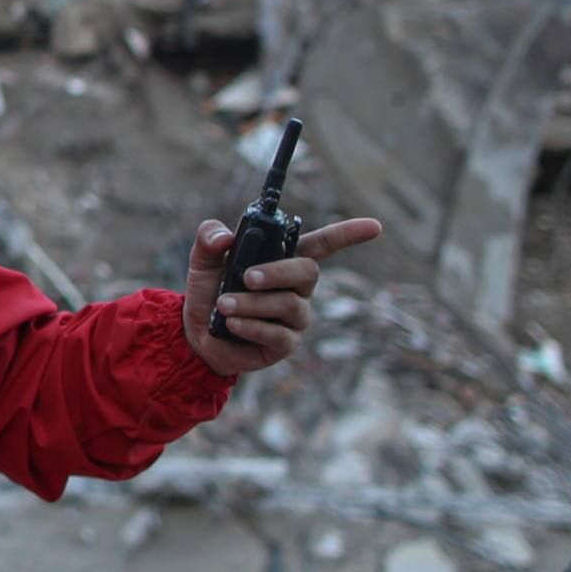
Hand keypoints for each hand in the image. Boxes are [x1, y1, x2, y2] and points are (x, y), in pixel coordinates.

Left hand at [180, 217, 382, 379]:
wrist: (196, 334)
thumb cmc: (209, 291)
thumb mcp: (203, 260)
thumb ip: (209, 239)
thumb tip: (225, 237)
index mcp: (284, 261)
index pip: (324, 244)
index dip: (349, 235)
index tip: (374, 226)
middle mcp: (297, 288)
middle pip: (308, 272)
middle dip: (278, 272)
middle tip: (247, 277)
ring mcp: (295, 318)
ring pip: (289, 305)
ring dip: (253, 303)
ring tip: (224, 305)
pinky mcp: (285, 344)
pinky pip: (278, 335)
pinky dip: (252, 326)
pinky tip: (232, 324)